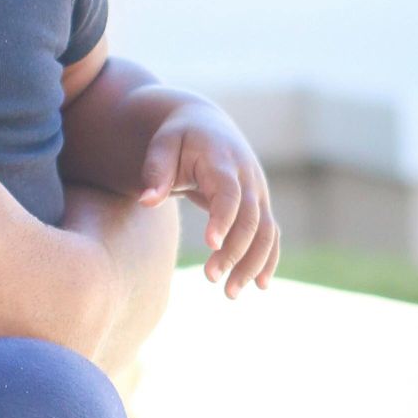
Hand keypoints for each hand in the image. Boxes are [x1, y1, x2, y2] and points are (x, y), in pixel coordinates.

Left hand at [137, 102, 278, 294]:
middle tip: (211, 278)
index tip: (210, 244)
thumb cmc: (179, 137)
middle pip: (250, 218)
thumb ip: (156, 170)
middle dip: (235, 251)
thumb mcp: (163, 145)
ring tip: (230, 293)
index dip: (223, 218)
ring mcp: (258, 192)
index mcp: (223, 161)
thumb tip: (147, 200)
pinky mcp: (260, 205)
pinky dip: (268, 259)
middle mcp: (248, 177)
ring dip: (252, 263)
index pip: (230, 193)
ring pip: (265, 231)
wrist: (207, 125)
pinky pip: (270, 234)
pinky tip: (259, 286)